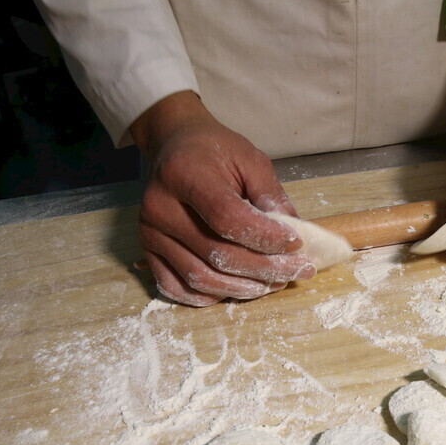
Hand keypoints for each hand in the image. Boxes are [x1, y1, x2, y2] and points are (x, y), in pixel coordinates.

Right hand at [130, 91, 314, 305]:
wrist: (176, 148)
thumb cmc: (215, 152)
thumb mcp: (250, 159)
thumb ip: (271, 195)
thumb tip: (295, 235)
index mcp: (185, 175)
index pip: (227, 218)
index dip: (265, 237)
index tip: (296, 244)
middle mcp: (160, 207)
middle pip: (216, 253)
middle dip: (264, 269)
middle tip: (297, 271)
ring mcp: (150, 233)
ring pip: (199, 277)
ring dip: (242, 288)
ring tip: (274, 283)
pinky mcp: (148, 251)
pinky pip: (175, 287)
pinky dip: (209, 296)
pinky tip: (237, 290)